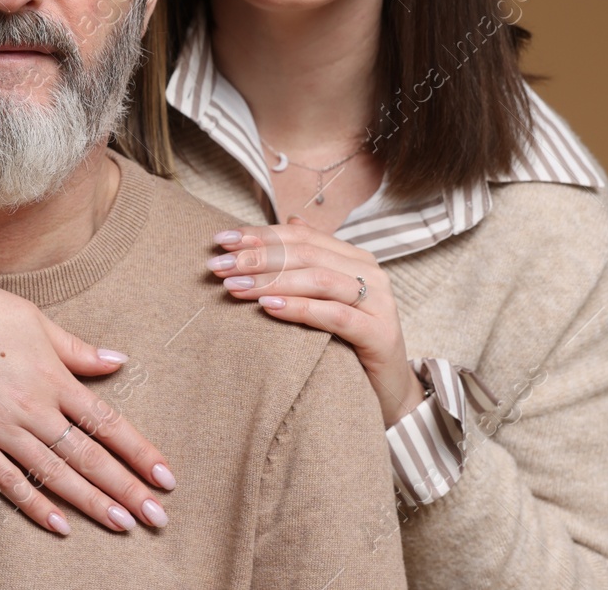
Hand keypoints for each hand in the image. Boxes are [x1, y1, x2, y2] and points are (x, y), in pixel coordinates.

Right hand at [0, 249, 174, 534]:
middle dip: (127, 489)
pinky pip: (7, 481)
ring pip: (54, 473)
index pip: (107, 422)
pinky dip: (35, 505)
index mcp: (52, 375)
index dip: (140, 452)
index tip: (166, 478)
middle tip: (158, 519)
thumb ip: (76, 349)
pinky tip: (60, 525)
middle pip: (88, 455)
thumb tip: (118, 361)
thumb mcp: (35, 321)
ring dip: (91, 502)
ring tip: (123, 524)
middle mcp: (32, 405)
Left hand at [206, 219, 424, 425]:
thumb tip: (290, 218)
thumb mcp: (327, 297)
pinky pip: (334, 315)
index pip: (301, 236)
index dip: (260, 235)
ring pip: (318, 280)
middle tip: (219, 265)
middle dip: (258, 257)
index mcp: (355, 258)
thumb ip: (311, 260)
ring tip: (235, 286)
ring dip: (271, 281)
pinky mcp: (380, 333)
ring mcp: (379, 302)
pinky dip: (300, 307)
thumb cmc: (350, 341)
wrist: (388, 389)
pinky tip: (269, 307)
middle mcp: (370, 273)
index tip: (222, 239)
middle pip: (306, 254)